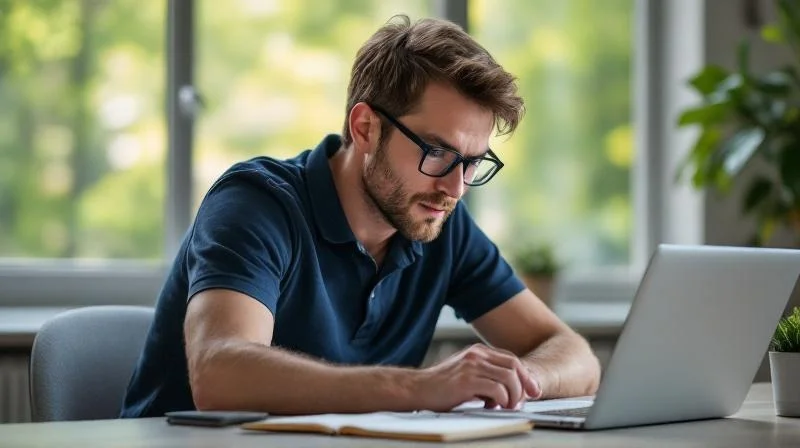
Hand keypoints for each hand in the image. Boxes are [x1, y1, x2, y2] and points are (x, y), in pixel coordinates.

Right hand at [413, 343, 540, 411]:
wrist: (417, 389)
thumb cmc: (441, 386)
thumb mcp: (466, 374)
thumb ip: (486, 375)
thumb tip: (510, 390)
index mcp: (478, 351)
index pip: (511, 359)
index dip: (525, 376)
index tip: (532, 391)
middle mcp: (476, 354)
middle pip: (514, 366)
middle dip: (524, 385)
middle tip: (521, 402)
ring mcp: (472, 366)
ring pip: (509, 378)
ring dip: (513, 395)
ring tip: (506, 407)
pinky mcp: (467, 380)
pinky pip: (497, 389)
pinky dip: (501, 401)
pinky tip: (491, 407)